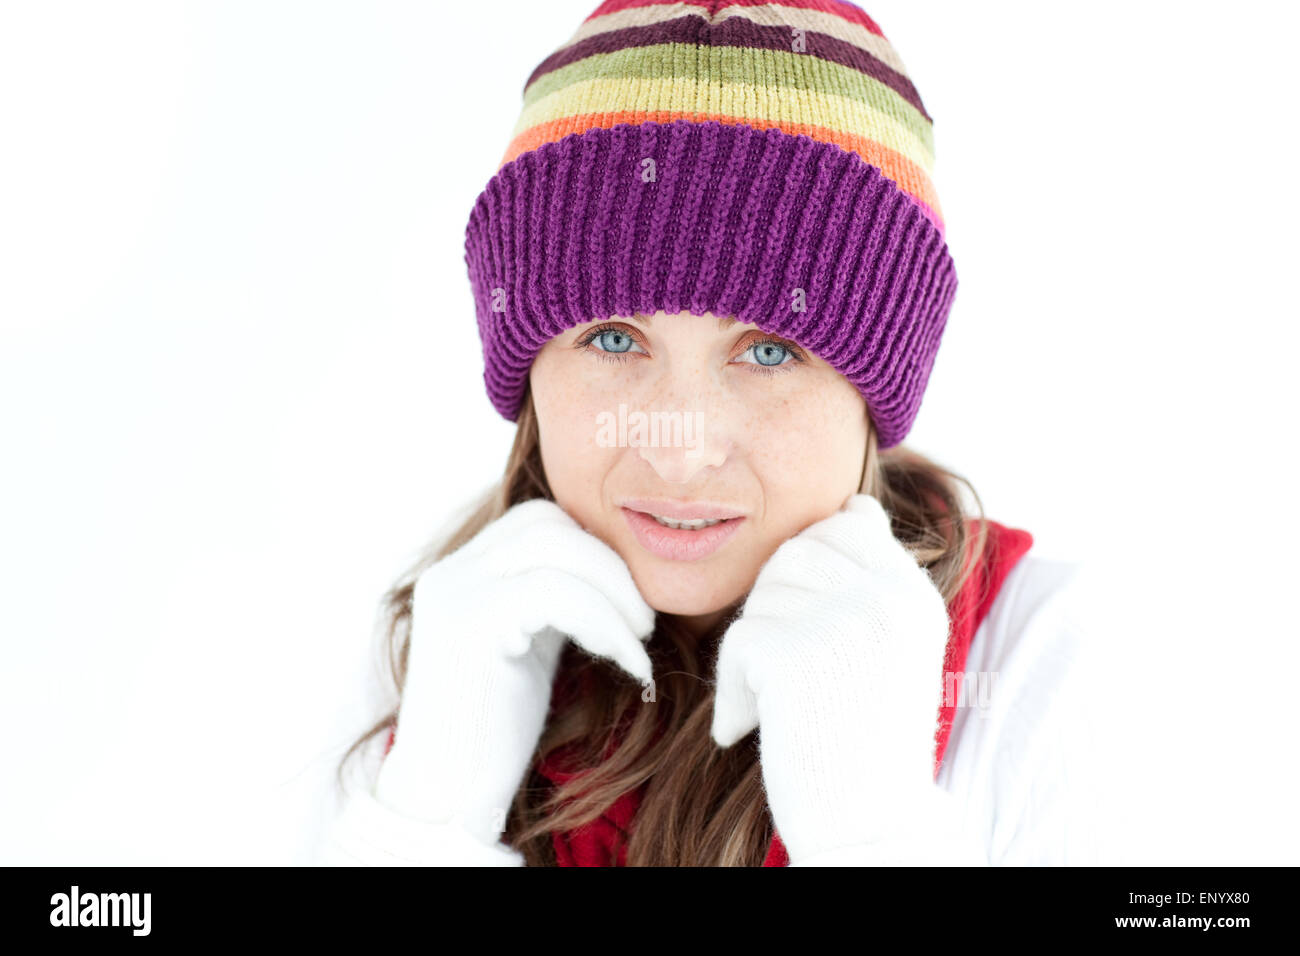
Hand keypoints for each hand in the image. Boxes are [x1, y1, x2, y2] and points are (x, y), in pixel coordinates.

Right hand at [374, 498, 655, 849]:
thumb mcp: (528, 641)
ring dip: (616, 591)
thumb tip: (615, 566)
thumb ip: (552, 597)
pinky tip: (631, 663)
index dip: (593, 550)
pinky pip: (559, 596)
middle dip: (611, 566)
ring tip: (641, 639)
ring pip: (557, 549)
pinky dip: (608, 624)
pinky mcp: (472, 623)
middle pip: (548, 525)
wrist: (450, 793)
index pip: (538, 521)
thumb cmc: (496, 726)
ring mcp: (457, 593)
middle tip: (645, 620)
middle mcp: (452, 573)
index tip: (627, 601)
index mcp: (463, 571)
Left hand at [711, 493, 969, 863]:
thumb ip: (872, 575)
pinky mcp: (794, 655)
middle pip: (792, 555)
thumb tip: (854, 503)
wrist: (871, 824)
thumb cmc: (869, 734)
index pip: (844, 524)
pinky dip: (736, 693)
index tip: (816, 626)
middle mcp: (885, 598)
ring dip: (757, 652)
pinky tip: (760, 727)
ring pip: (760, 599)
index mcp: (913, 591)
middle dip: (777, 609)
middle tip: (794, 671)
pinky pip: (737, 645)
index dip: (812, 570)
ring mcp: (841, 624)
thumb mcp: (893, 642)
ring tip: (790, 702)